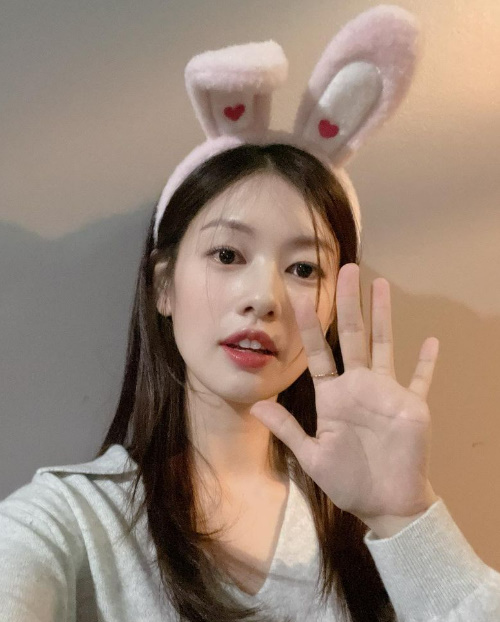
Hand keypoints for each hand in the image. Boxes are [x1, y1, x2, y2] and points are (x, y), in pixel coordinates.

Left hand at [249, 263, 439, 523]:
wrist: (384, 504)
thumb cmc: (348, 482)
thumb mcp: (312, 456)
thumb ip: (287, 428)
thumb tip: (255, 405)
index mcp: (333, 396)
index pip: (319, 354)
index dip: (310, 327)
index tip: (301, 298)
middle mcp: (358, 386)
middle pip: (352, 337)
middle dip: (349, 304)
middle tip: (346, 270)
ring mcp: (386, 393)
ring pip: (383, 345)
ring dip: (383, 316)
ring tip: (380, 285)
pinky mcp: (411, 405)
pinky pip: (420, 379)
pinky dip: (426, 362)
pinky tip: (430, 340)